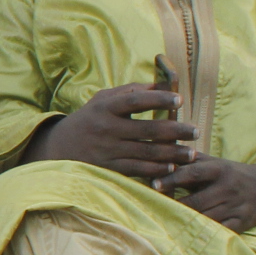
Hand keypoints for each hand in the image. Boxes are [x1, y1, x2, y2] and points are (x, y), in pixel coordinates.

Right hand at [26, 86, 197, 180]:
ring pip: (145, 152)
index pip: (135, 101)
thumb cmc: (89, 118)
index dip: (158, 99)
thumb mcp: (102, 99)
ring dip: (172, 154)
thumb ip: (130, 91)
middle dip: (175, 131)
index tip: (180, 99)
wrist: (59, 147)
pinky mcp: (107, 168)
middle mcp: (106, 128)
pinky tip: (172, 168)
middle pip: (146, 130)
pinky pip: (136, 170)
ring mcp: (107, 150)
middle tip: (196, 131)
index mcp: (105, 107)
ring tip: (192, 153)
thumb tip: (161, 85)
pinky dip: (155, 170)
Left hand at [157, 157, 255, 232]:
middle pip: (196, 201)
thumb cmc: (233, 174)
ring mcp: (235, 208)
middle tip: (155, 209)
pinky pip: (220, 231)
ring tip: (167, 222)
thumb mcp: (216, 163)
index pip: (193, 173)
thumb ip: (191, 160)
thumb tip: (162, 152)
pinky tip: (189, 235)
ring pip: (205, 218)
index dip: (172, 179)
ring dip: (186, 221)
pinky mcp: (241, 224)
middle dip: (176, 206)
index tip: (154, 184)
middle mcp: (227, 189)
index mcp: (219, 170)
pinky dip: (205, 233)